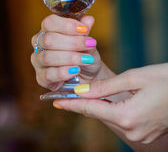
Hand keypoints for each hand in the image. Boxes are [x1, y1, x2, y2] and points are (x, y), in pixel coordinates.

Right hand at [31, 14, 102, 90]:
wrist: (89, 76)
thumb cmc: (84, 54)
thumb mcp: (88, 41)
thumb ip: (85, 31)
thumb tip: (88, 20)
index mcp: (48, 29)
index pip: (49, 22)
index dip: (67, 25)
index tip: (84, 30)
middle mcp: (39, 43)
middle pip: (48, 39)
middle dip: (72, 42)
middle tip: (89, 45)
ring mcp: (38, 61)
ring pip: (48, 57)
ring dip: (70, 58)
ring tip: (86, 60)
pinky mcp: (41, 78)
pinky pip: (48, 75)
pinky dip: (64, 72)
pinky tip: (76, 70)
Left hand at [53, 64, 167, 145]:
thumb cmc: (164, 79)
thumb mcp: (134, 77)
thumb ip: (105, 87)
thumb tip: (82, 91)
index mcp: (127, 116)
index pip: (91, 109)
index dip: (72, 104)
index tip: (55, 102)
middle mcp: (131, 131)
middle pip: (99, 115)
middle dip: (83, 104)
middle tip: (68, 93)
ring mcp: (139, 135)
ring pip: (109, 119)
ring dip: (97, 107)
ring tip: (84, 95)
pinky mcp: (144, 133)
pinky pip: (120, 122)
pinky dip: (111, 111)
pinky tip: (106, 100)